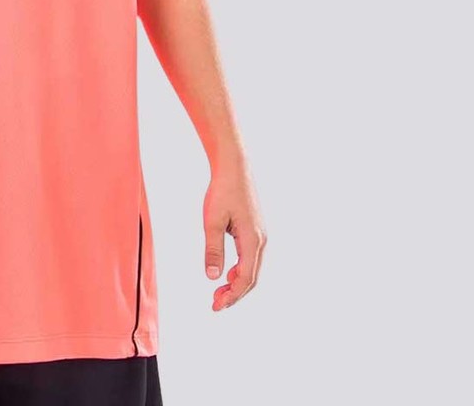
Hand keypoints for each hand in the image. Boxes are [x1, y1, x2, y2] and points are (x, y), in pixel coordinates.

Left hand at [203, 159, 266, 310]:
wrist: (234, 167)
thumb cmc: (222, 191)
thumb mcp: (212, 221)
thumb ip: (213, 250)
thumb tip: (212, 278)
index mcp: (253, 240)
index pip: (245, 278)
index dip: (231, 296)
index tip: (216, 306)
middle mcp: (261, 241)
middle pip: (251, 277)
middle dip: (234, 294)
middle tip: (215, 304)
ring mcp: (260, 235)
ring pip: (252, 269)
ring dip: (237, 282)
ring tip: (218, 292)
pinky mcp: (255, 230)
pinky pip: (250, 258)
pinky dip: (239, 270)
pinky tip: (226, 272)